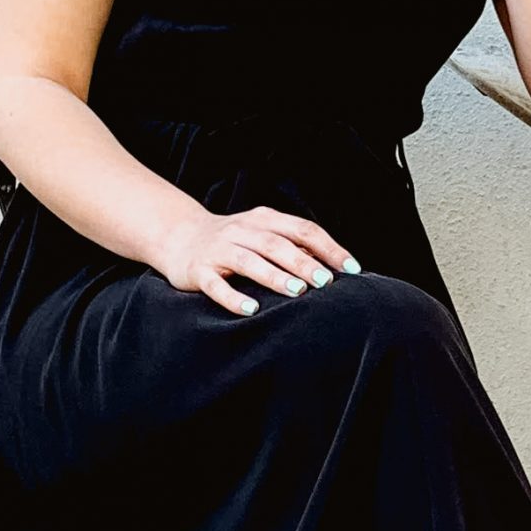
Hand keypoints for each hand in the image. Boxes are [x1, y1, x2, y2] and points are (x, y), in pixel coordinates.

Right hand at [147, 202, 360, 318]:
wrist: (179, 236)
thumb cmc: (234, 240)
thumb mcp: (263, 234)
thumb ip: (294, 244)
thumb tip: (334, 266)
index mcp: (264, 221)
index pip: (302, 229)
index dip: (328, 248)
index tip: (351, 269)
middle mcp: (242, 232)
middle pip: (277, 245)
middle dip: (303, 263)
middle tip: (325, 282)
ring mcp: (220, 250)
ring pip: (249, 261)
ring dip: (274, 276)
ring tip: (296, 291)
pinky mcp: (199, 271)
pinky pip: (217, 285)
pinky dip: (233, 297)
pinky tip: (251, 309)